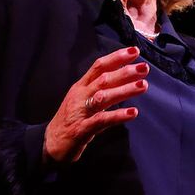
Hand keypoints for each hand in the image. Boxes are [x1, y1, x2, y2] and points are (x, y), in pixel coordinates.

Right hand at [43, 47, 148, 163]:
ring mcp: (80, 112)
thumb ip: (100, 89)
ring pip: (103, 97)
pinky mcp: (81, 129)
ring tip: (143, 86)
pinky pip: (101, 120)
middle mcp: (80, 96)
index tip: (134, 50)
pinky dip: (117, 116)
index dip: (116, 57)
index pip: (98, 66)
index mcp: (81, 86)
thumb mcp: (83, 100)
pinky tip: (132, 113)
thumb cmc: (71, 120)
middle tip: (144, 68)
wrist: (50, 144)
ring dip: (124, 90)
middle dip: (125, 72)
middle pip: (103, 79)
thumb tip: (125, 79)